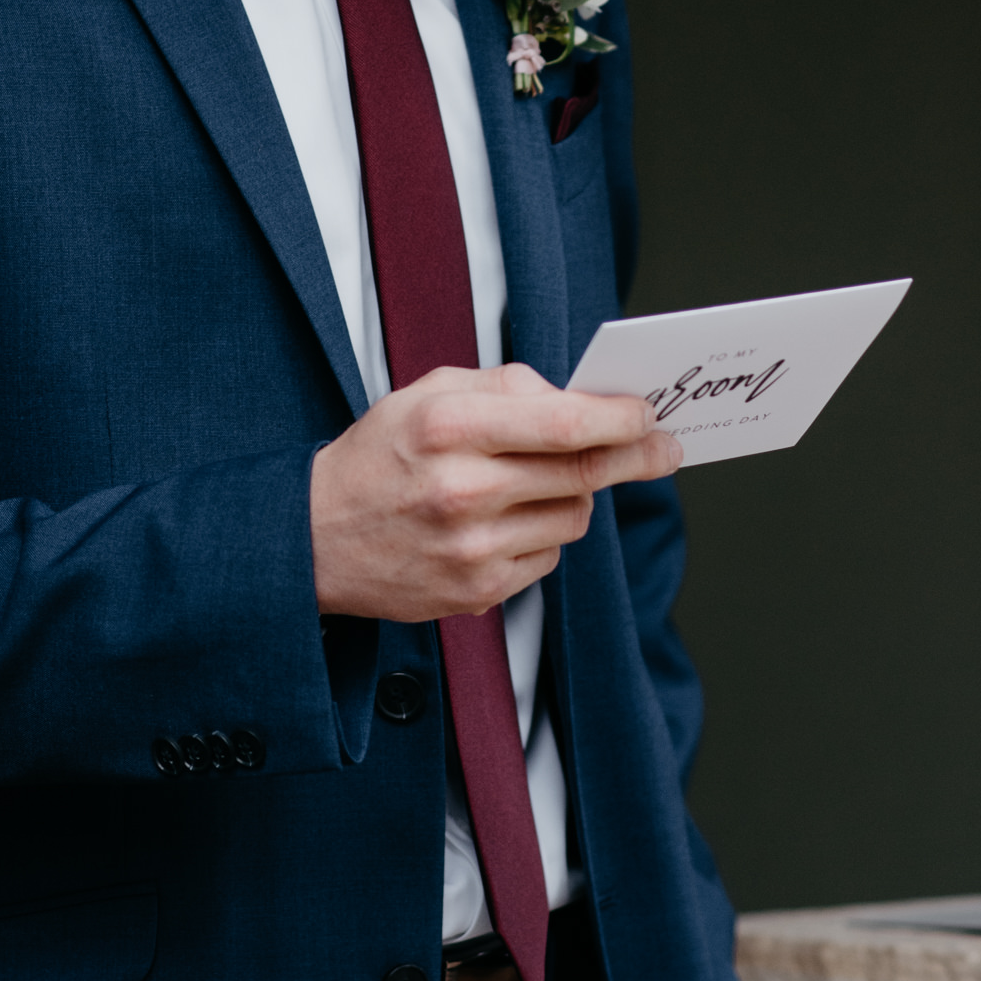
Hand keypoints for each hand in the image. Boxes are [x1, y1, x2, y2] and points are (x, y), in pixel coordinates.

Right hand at [309, 362, 679, 621]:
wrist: (315, 538)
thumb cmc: (378, 456)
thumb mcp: (427, 394)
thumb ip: (506, 387)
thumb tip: (578, 398)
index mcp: (449, 428)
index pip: (563, 424)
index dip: (619, 419)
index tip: (647, 413)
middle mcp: (462, 491)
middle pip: (582, 474)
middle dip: (636, 457)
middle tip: (665, 449)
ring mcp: (471, 549)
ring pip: (573, 518)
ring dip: (575, 495)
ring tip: (538, 482)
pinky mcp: (476, 592)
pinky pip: (548, 560)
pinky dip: (543, 535)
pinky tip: (505, 521)